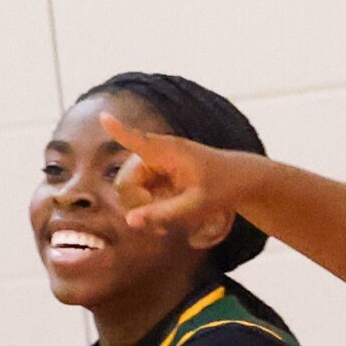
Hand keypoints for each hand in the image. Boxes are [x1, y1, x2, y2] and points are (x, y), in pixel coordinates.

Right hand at [102, 110, 258, 238]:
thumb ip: (163, 213)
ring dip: (142, 210)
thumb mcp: (196, 205)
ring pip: (131, 191)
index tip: (104, 117)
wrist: (241, 180)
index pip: (138, 139)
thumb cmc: (223, 187)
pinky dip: (149, 209)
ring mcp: (154, 164)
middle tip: (159, 227)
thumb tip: (129, 221)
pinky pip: (141, 193)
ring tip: (164, 228)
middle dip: (136, 205)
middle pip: (125, 182)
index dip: (118, 130)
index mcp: (168, 151)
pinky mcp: (157, 175)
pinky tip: (164, 224)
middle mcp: (155, 154)